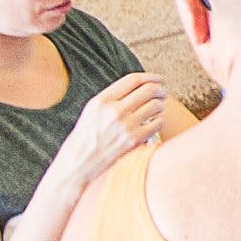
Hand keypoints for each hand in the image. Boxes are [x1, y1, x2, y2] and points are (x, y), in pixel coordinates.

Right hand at [41, 74, 176, 196]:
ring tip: (157, 109)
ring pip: (156, 105)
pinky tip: (153, 123)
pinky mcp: (134, 140)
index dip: (150, 77)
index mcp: (102, 101)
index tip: (158, 79)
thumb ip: (113, 97)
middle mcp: (114, 111)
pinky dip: (159, 121)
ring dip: (160, 105)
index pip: (133, 80)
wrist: (79, 163)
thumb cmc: (87, 137)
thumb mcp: (92, 110)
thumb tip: (140, 86)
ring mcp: (126, 125)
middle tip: (162, 93)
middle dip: (160, 90)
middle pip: (149, 90)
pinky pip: (158, 123)